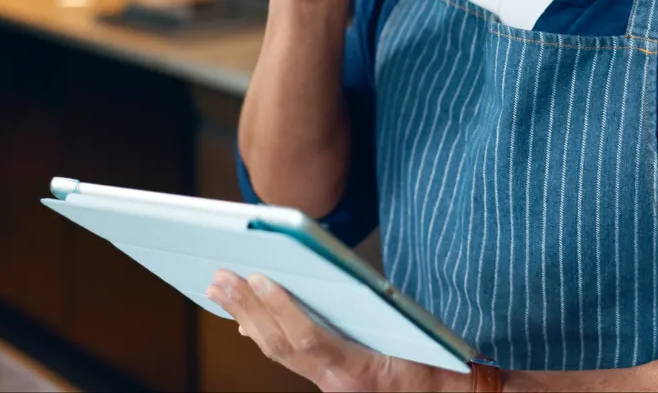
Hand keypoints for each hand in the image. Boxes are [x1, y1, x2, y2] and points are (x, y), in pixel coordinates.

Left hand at [207, 270, 456, 392]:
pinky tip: (243, 318)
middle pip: (280, 345)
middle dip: (247, 308)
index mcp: (358, 371)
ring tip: (220, 288)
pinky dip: (262, 332)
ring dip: (246, 317)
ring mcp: (328, 384)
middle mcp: (335, 383)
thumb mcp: (414, 335)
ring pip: (276, 352)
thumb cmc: (437, 365)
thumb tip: (336, 276)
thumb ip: (377, 310)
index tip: (259, 277)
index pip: (310, 338)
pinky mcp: (327, 380)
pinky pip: (287, 356)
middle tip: (220, 277)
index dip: (282, 309)